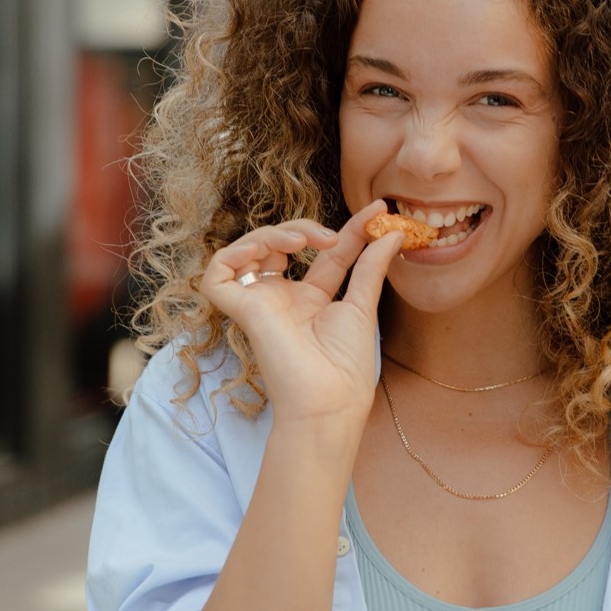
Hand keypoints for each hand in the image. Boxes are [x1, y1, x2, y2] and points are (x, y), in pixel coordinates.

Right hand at [200, 201, 403, 428]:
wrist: (329, 400)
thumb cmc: (345, 367)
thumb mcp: (362, 305)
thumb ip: (371, 265)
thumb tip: (392, 232)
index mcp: (311, 301)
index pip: (325, 254)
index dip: (348, 229)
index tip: (378, 210)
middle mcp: (281, 300)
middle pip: (281, 245)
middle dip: (304, 227)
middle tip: (332, 234)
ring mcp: (259, 304)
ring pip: (249, 250)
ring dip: (274, 234)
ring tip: (303, 240)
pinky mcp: (239, 311)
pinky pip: (217, 272)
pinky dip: (236, 252)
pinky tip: (269, 250)